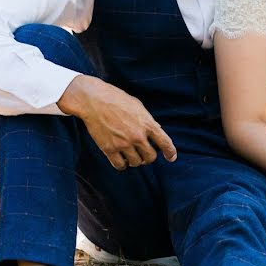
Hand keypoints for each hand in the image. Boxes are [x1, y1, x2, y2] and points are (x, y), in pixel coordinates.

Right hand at [58, 75, 176, 170]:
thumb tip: (158, 130)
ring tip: (131, 155)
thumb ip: (148, 120)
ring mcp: (123, 144)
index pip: (165, 142)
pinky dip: (122, 165)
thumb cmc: (117, 100)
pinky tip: (121, 159)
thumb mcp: (138, 106)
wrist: (94, 100)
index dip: (170, 152)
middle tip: (144, 154)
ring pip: (136, 163)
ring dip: (135, 161)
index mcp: (148, 124)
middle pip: (150, 157)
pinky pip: (120, 165)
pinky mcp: (109, 149)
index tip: (171, 158)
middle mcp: (138, 136)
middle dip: (149, 157)